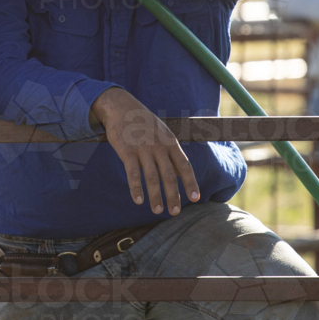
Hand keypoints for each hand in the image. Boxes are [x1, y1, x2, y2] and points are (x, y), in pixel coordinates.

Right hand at [90, 88, 199, 214]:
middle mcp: (159, 146)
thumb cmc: (144, 123)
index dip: (190, 182)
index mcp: (170, 142)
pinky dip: (136, 188)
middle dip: (173, 195)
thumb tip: (182, 173)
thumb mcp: (162, 133)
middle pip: (169, 175)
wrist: (122, 107)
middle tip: (175, 212)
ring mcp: (143, 149)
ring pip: (152, 177)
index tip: (196, 198)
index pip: (184, 165)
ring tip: (157, 211)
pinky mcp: (127, 152)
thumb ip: (171, 152)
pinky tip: (138, 200)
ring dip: (155, 196)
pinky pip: (133, 174)